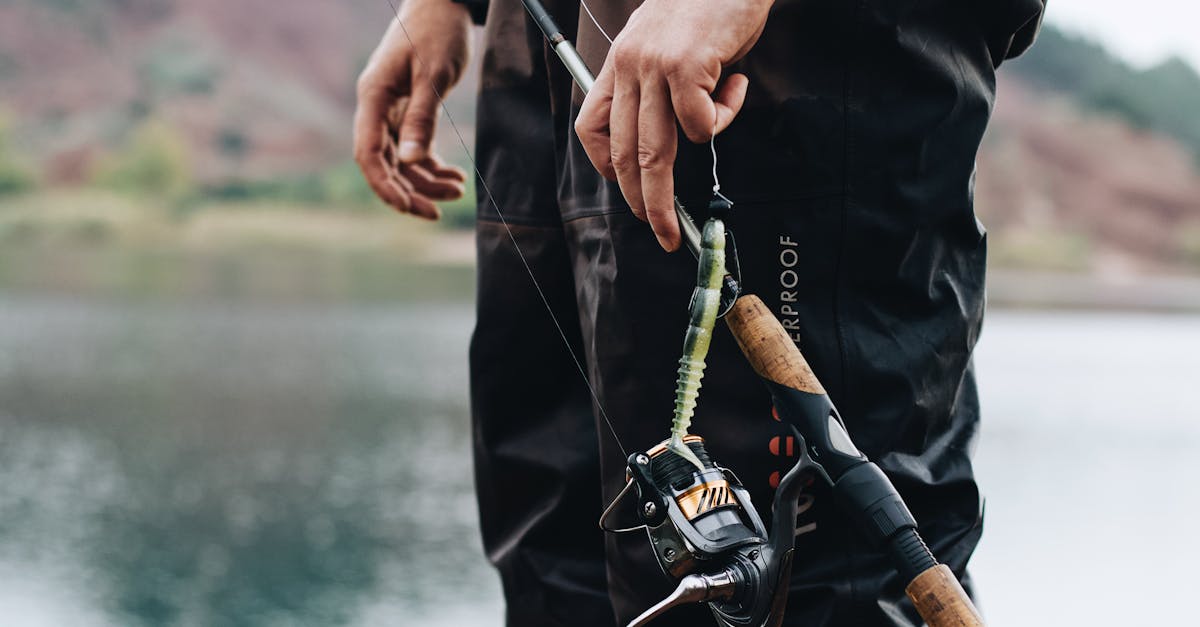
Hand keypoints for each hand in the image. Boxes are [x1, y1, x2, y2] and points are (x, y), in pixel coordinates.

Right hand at [354, 0, 471, 218]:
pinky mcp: (408, 110)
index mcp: (373, 97)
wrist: (445, 2)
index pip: (368, 154)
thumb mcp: (433, 74)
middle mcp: (376, 107)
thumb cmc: (437, 31)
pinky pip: (414, 148)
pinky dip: (432, 165)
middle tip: (438, 212)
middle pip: (384, 164)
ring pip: (401, 160)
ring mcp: (391, 110)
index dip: (385, 186)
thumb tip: (409, 162)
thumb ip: (421, 117)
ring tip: (458, 189)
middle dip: (410, 191)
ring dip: (426, 181)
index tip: (410, 207)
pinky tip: (455, 176)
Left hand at [575, 0, 772, 249]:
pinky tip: (735, 85)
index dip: (606, 167)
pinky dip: (722, 119)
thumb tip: (669, 141)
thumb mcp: (664, 45)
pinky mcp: (686, 66)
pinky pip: (701, 124)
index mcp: (618, 65)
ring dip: (666, 197)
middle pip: (624, 154)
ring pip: (656, 153)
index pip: (592, 127)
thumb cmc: (707, 7)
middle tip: (659, 233)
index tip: (626, 189)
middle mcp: (629, 67)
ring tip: (682, 223)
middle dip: (640, 203)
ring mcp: (655, 67)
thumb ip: (657, 86)